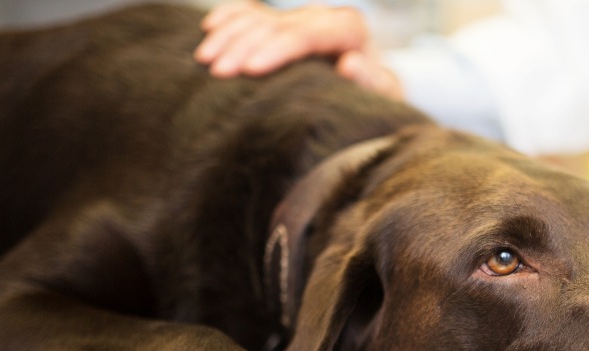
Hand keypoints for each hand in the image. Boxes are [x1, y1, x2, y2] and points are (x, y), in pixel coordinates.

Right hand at [195, 0, 402, 99]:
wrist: (371, 93)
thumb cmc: (376, 99)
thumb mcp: (384, 95)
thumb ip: (372, 80)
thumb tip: (350, 62)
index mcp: (348, 28)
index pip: (306, 33)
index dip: (277, 49)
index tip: (251, 70)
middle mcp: (321, 17)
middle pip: (275, 25)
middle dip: (244, 46)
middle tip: (217, 73)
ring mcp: (298, 18)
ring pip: (258, 17)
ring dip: (229, 36)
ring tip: (204, 60)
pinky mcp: (282, 25)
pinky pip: (249, 12)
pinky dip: (229, 18)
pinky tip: (209, 29)